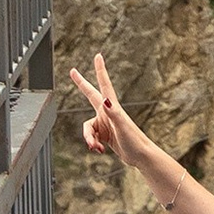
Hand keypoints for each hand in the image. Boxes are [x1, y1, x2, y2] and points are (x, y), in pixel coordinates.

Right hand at [70, 53, 147, 167]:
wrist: (141, 157)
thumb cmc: (135, 141)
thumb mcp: (122, 126)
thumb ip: (113, 113)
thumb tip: (104, 101)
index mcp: (112, 107)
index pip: (104, 84)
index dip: (100, 70)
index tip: (98, 56)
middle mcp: (107, 112)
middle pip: (90, 96)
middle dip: (81, 84)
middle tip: (73, 72)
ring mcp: (105, 123)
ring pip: (87, 127)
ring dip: (89, 138)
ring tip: (96, 147)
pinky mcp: (104, 134)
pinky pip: (91, 136)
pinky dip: (93, 144)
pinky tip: (100, 150)